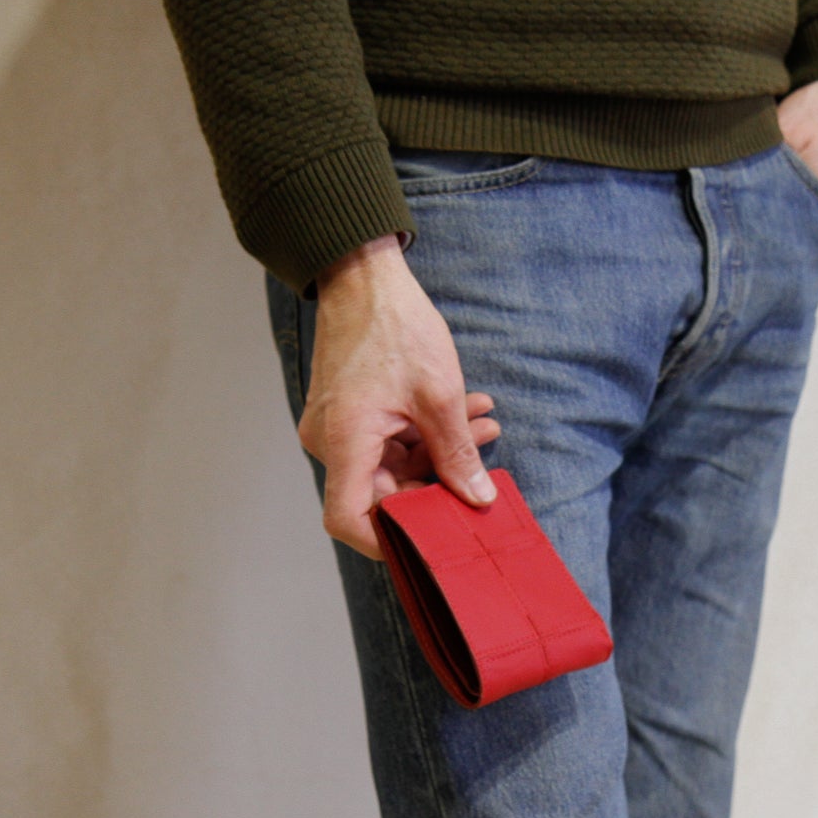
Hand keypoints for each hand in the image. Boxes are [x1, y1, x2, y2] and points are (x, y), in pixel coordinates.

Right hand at [300, 233, 501, 559]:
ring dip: (440, 452)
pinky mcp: (351, 413)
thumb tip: (477, 499)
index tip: (428, 542)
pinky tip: (470, 412)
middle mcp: (331, 441)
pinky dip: (426, 432)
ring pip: (393, 463)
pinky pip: (389, 439)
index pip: (348, 519)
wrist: (363, 275)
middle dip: (437, 483)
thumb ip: (457, 454)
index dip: (385, 542)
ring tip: (487, 426)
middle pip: (381, 493)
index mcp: (344, 442)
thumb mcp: (440, 394)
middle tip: (483, 471)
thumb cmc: (395, 326)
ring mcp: (339, 427)